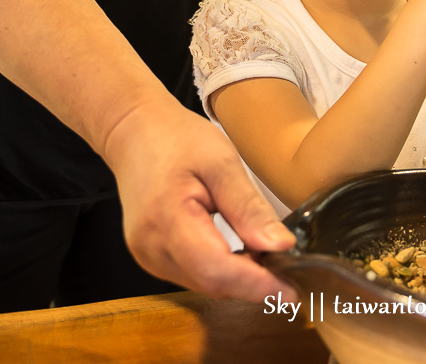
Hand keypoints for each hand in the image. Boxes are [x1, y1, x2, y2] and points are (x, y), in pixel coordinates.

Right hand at [102, 97, 298, 301]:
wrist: (136, 133)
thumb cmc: (177, 139)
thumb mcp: (222, 162)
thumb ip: (248, 207)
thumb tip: (280, 245)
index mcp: (167, 220)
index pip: (216, 270)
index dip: (255, 284)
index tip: (289, 292)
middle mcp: (151, 247)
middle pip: (210, 283)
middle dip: (252, 284)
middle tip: (289, 274)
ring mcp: (148, 255)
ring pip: (202, 284)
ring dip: (237, 279)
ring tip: (268, 260)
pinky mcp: (151, 256)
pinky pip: (192, 275)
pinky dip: (221, 271)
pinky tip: (241, 254)